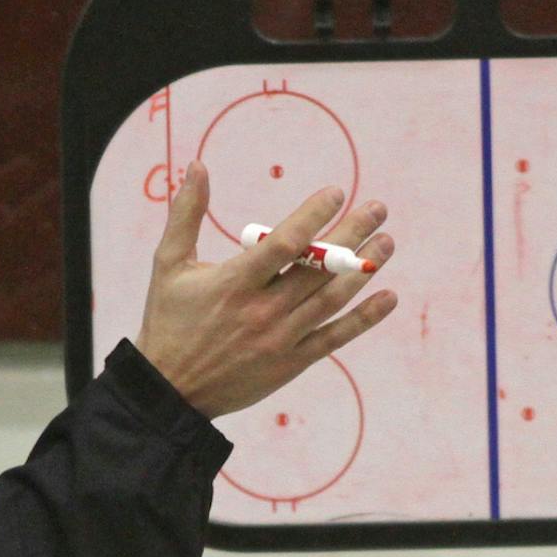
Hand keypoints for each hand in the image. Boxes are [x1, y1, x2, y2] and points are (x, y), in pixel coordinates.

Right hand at [134, 163, 396, 418]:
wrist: (171, 390)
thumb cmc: (169, 320)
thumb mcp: (168, 264)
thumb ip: (186, 213)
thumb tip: (197, 165)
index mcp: (234, 282)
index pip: (284, 244)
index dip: (314, 216)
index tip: (337, 193)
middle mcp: (262, 310)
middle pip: (317, 269)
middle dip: (352, 234)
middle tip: (378, 208)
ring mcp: (280, 339)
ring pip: (331, 300)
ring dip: (363, 270)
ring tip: (387, 242)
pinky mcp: (291, 364)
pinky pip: (334, 338)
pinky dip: (364, 319)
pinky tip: (388, 297)